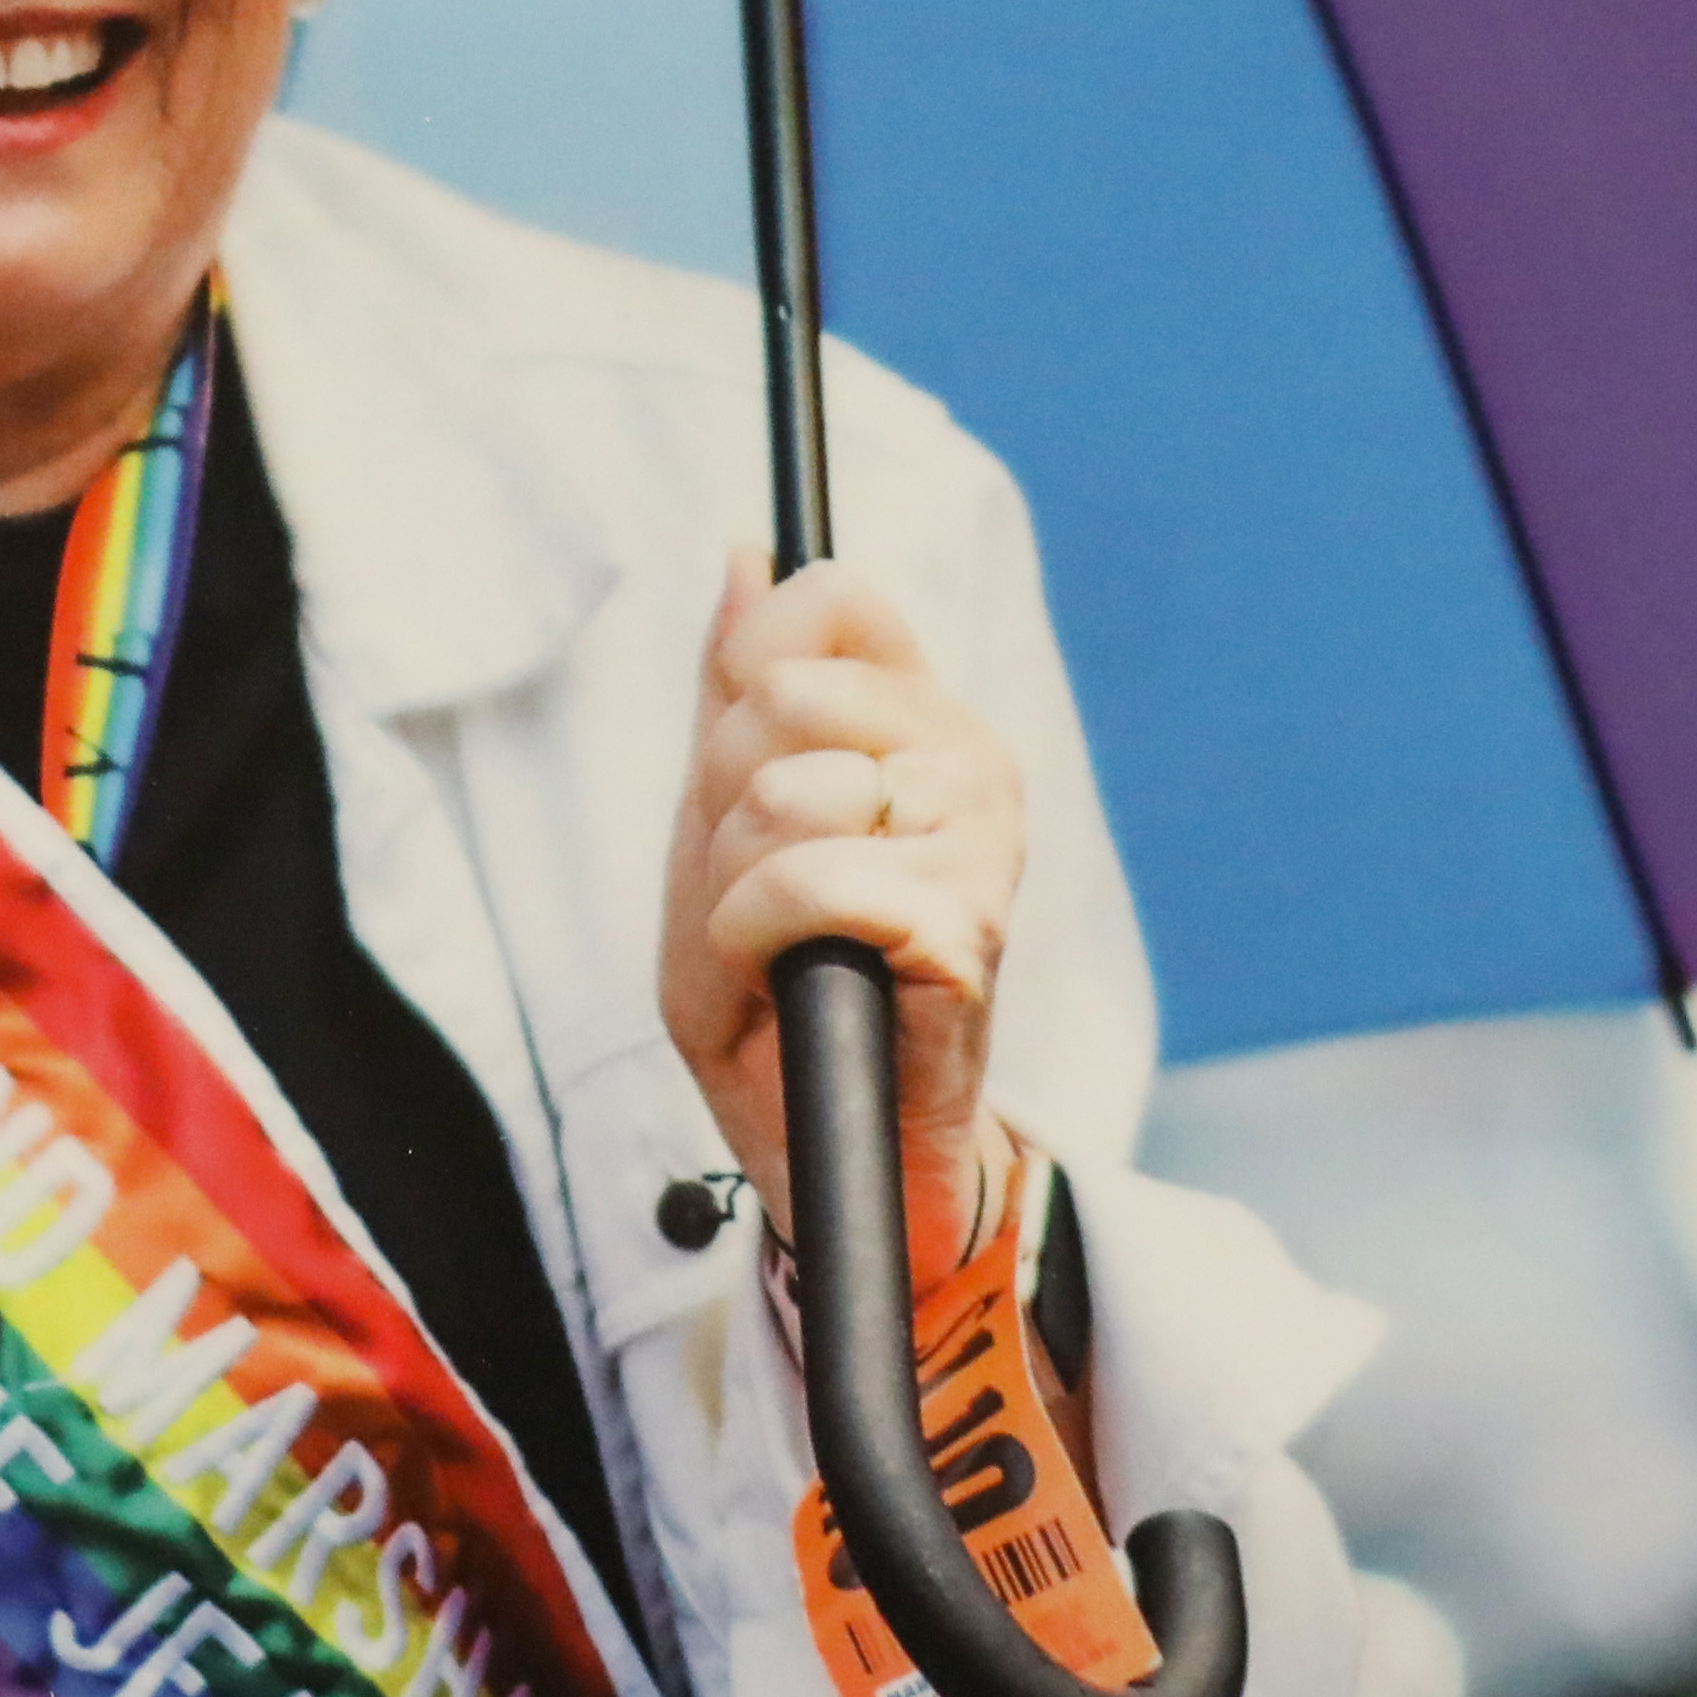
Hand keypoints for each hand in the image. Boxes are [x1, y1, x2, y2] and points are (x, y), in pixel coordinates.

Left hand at [659, 553, 1023, 1270]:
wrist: (829, 1145)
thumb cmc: (776, 986)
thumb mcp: (721, 826)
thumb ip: (732, 694)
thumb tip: (744, 551)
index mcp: (917, 718)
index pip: (833, 596)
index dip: (749, 664)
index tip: (738, 760)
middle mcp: (968, 759)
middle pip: (777, 694)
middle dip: (718, 802)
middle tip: (751, 887)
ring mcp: (979, 841)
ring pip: (782, 792)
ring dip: (730, 887)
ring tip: (772, 943)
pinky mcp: (966, 927)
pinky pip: (804, 882)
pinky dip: (753, 938)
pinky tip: (793, 977)